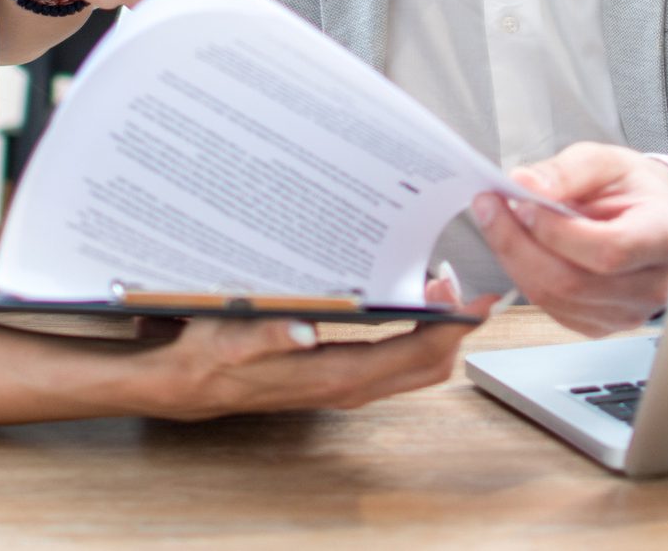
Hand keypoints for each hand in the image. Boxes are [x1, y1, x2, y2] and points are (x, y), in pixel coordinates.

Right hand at [126, 277, 495, 419]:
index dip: (452, 327)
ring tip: (438, 285)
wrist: (194, 384)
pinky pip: (398, 363)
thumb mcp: (232, 336)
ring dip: (438, 331)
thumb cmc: (215, 354)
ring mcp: (350, 386)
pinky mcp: (343, 379)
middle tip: (459, 281)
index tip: (473, 297)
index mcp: (335, 373)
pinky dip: (418, 336)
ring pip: (418, 367)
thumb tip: (303, 329)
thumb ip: (269, 332)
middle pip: (430, 365)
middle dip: (455, 326)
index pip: (415, 354)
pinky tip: (409, 301)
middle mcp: (351, 386)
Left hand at [471, 141, 667, 336]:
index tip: (523, 202)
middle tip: (490, 206)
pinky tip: (518, 246)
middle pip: (573, 282)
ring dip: (514, 258)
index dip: (558, 232)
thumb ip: (567, 170)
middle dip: (519, 244)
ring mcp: (627, 313)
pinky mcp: (600, 325)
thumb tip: (525, 184)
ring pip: (555, 298)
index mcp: (664, 237)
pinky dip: (524, 275)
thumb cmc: (633, 189)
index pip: (609, 250)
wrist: (654, 217)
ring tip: (498, 220)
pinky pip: (550, 308)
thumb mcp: (608, 161)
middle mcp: (652, 285)